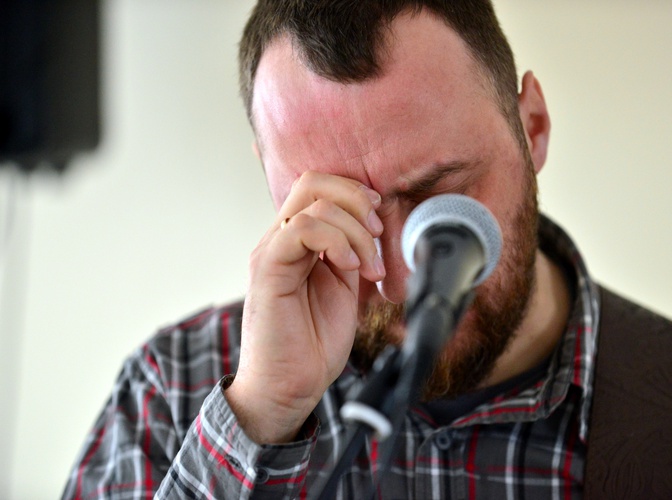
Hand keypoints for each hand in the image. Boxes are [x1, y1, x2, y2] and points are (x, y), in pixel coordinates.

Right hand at [225, 172, 384, 442]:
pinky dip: (336, 242)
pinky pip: (300, 229)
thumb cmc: (313, 343)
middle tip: (376, 234)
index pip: (319, 187)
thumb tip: (370, 226)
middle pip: (313, 182)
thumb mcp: (344, 287)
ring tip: (368, 269)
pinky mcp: (267, 268)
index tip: (379, 221)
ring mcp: (271, 251)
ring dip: (355, 231)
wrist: (288, 386)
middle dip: (356, 200)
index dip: (355, 193)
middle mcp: (280, 239)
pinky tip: (350, 268)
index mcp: (298, 241)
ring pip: (313, 202)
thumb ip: (350, 253)